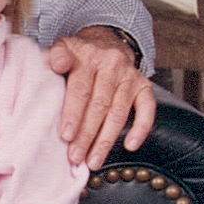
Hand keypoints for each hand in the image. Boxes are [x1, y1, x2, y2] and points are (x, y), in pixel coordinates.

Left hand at [43, 26, 153, 168]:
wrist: (108, 42)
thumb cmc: (79, 53)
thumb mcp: (63, 47)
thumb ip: (57, 56)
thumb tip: (57, 65)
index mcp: (89, 57)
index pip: (81, 90)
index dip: (73, 114)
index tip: (66, 136)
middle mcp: (113, 66)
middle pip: (99, 106)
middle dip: (87, 134)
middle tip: (76, 157)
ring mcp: (130, 77)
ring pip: (119, 113)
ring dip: (106, 139)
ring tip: (94, 160)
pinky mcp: (144, 86)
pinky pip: (147, 108)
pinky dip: (141, 127)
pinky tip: (130, 145)